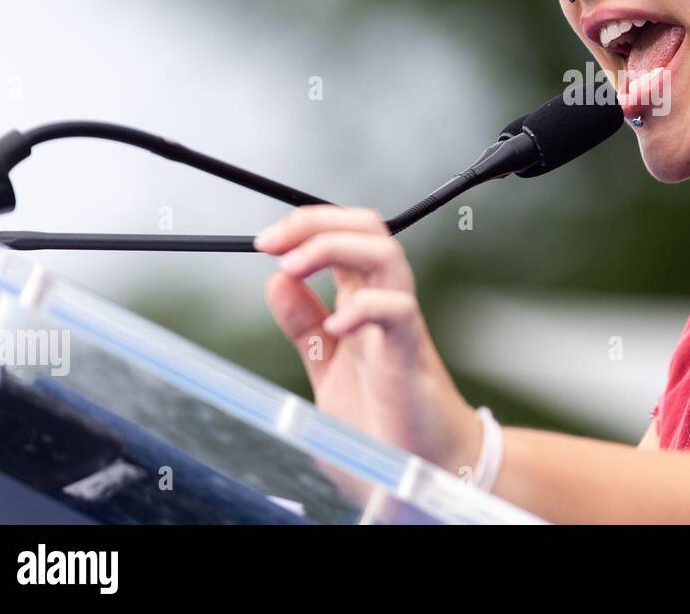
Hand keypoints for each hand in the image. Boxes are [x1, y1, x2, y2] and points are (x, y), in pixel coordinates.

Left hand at [254, 206, 481, 478]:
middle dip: (316, 222)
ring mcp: (400, 325)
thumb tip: (277, 282)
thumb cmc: (384, 422)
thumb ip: (305, 326)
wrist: (424, 466)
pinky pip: (398, 311)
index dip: (305, 226)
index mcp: (364, 301)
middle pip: (367, 227)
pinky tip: (335, 325)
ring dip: (335, 246)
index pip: (344, 235)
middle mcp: (384, 302)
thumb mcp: (328, 367)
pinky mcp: (410, 355)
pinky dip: (365, 308)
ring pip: (385, 254)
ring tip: (293, 266)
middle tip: (271, 242)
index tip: (265, 242)